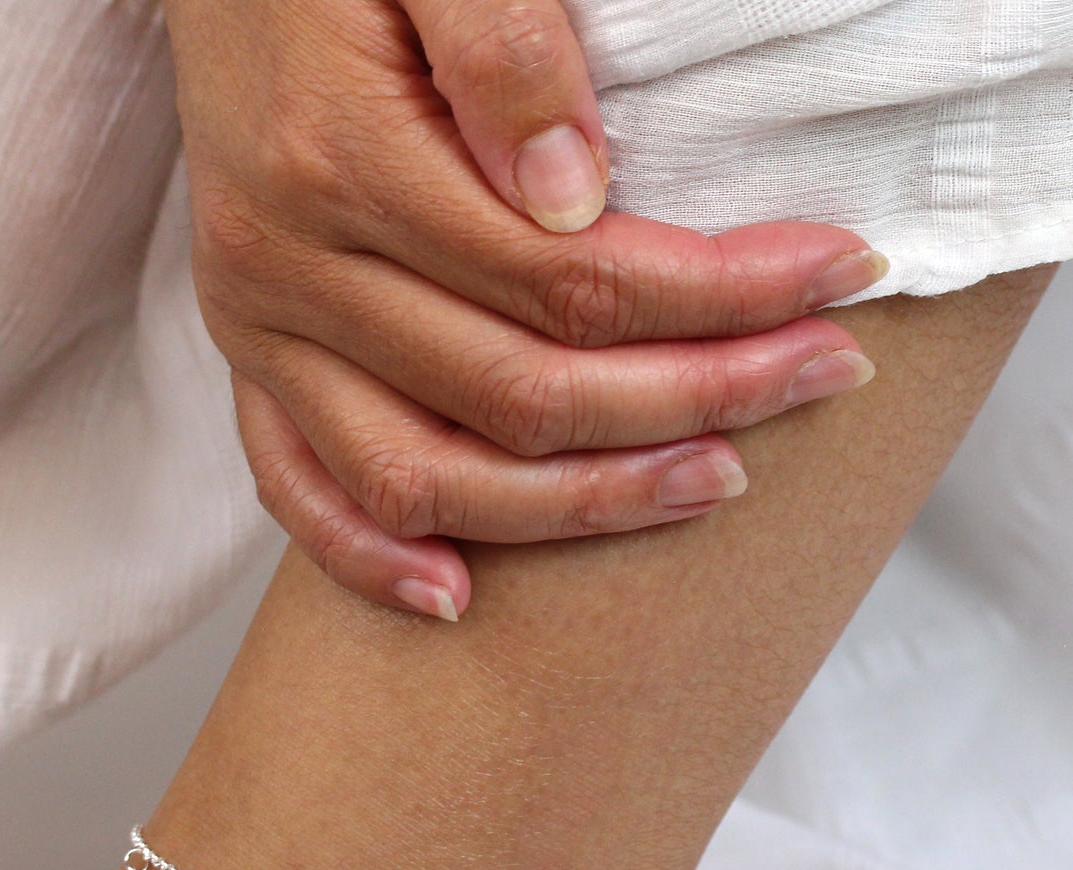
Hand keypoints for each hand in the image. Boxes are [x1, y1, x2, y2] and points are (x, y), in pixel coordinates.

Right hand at [165, 0, 885, 617]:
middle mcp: (287, 269)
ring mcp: (260, 330)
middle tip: (822, 374)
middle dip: (691, 397)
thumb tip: (577, 196)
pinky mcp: (248, 359)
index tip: (838, 274)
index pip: (566, 276)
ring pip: (424, 474)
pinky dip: (371, 557)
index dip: (716, 293)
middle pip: (517, 391)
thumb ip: (500, 48)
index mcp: (339, 162)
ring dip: (576, 505)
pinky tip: (456, 597)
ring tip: (709, 484)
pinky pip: (296, 491)